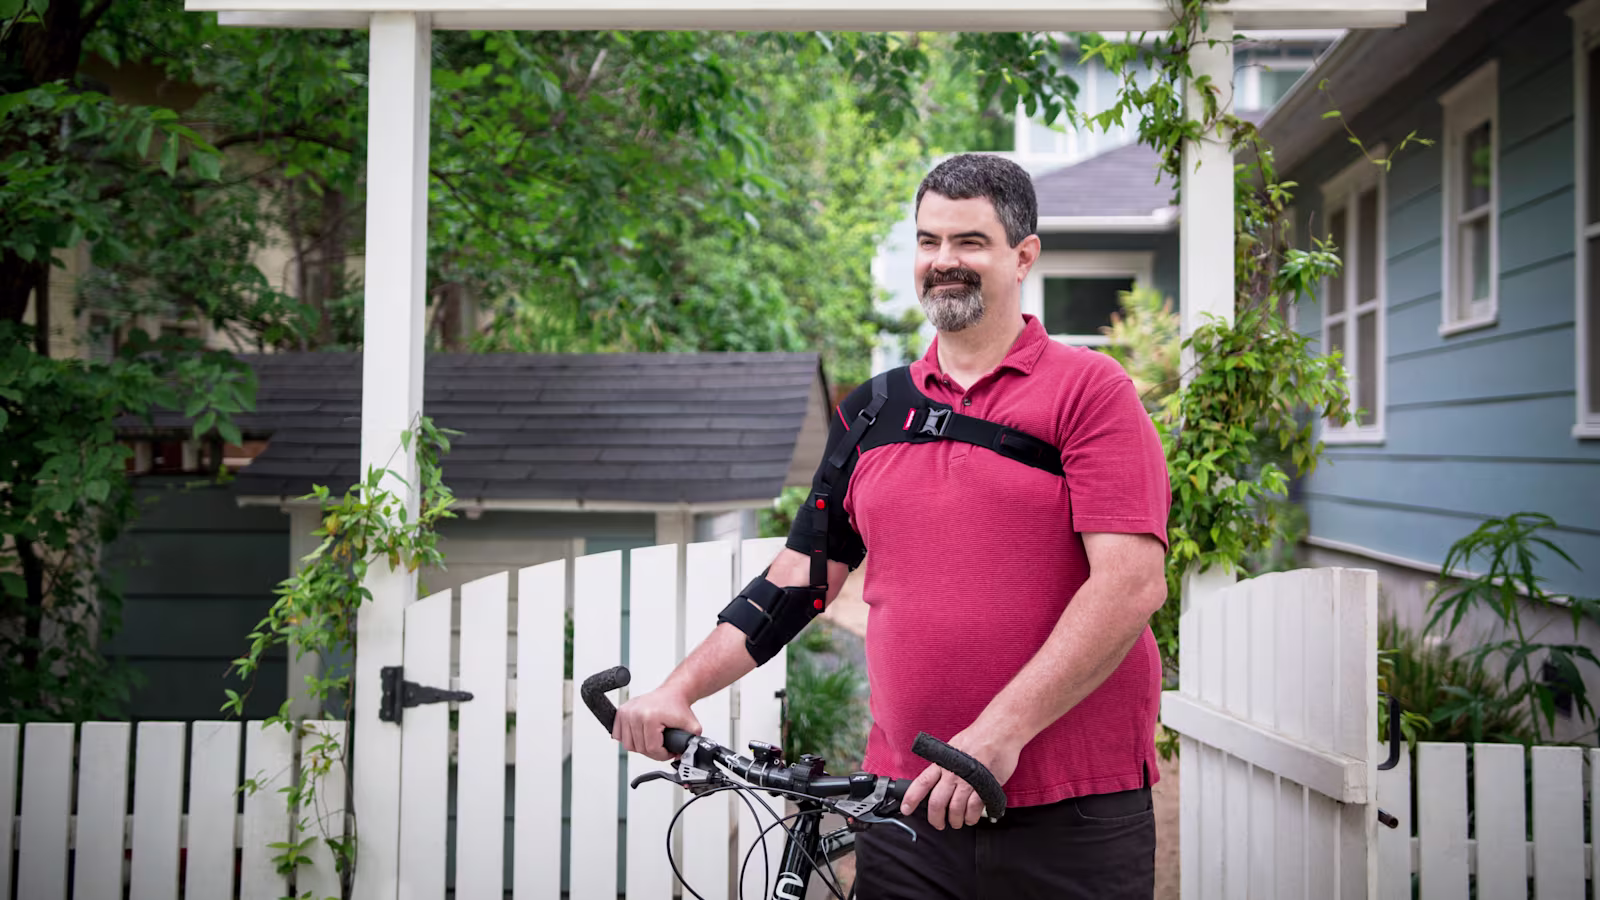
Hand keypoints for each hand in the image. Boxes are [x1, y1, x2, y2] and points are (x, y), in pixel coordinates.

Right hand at [613, 685, 700, 761]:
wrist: (672, 693)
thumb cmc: (678, 706)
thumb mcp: (692, 726)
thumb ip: (691, 743)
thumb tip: (685, 757)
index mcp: (650, 717)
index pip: (651, 749)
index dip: (663, 755)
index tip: (669, 751)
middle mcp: (635, 714)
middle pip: (639, 748)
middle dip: (653, 752)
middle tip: (662, 747)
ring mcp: (627, 712)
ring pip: (628, 745)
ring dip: (640, 746)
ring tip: (652, 741)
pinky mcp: (621, 712)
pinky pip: (618, 735)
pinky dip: (629, 738)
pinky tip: (640, 735)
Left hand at [899, 724, 1020, 830]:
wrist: (999, 732)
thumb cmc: (977, 738)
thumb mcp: (953, 748)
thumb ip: (945, 765)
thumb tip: (936, 780)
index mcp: (942, 763)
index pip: (922, 783)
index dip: (911, 799)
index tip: (906, 810)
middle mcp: (952, 774)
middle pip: (937, 803)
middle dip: (936, 819)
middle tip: (939, 824)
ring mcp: (968, 782)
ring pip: (956, 809)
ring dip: (955, 820)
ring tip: (958, 822)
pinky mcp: (984, 787)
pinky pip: (974, 809)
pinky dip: (971, 817)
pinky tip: (971, 818)